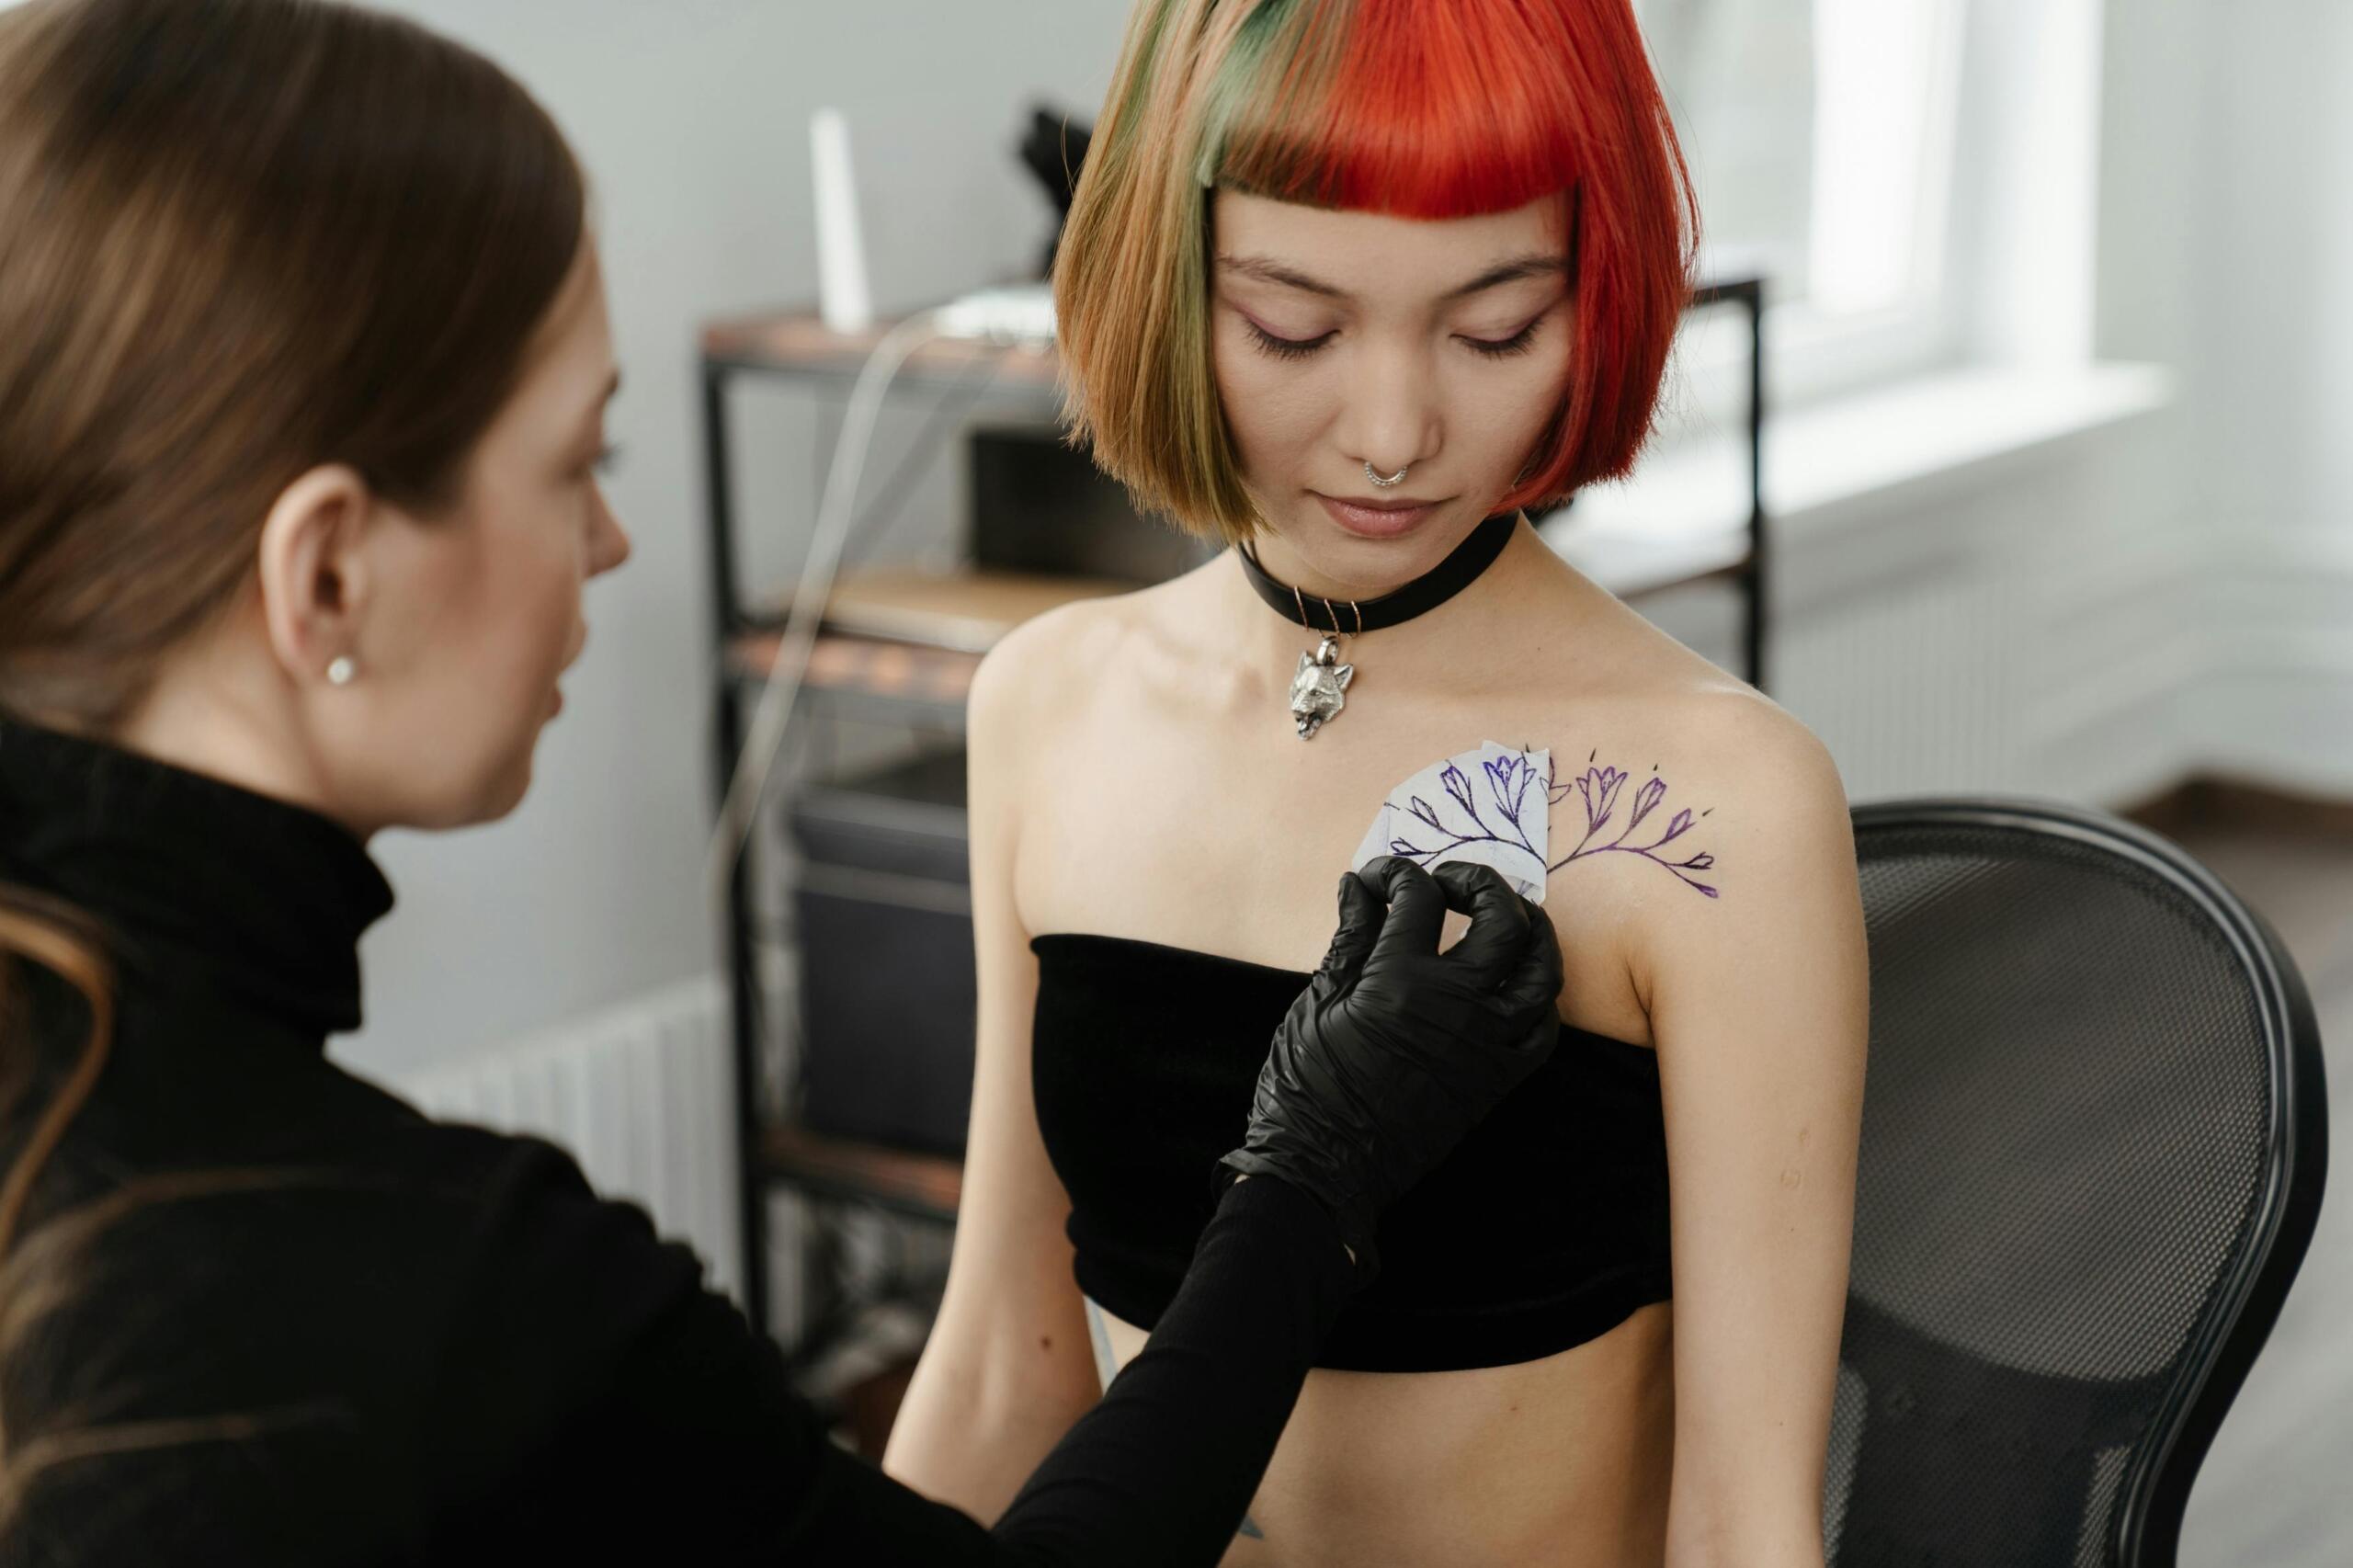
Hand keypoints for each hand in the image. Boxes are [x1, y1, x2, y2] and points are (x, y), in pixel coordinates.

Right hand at [1215, 855, 1565, 1280]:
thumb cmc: (1307, 1088)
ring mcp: (1485, 1043)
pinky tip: (1510, 984)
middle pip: (1502, 918)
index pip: (1417, 896)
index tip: (1379, 878)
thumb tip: (1358, 886)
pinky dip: (1536, 997)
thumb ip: (1348, 938)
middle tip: (1450, 882)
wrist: (1323, 1171)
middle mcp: (1455, 1004)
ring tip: (1502, 917)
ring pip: (1541, 969)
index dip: (1396, 874)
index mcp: (1399, 979)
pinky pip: (1542, 1029)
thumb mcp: (1316, 1002)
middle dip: (1480, 882)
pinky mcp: (1498, 1081)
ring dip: (1530, 931)